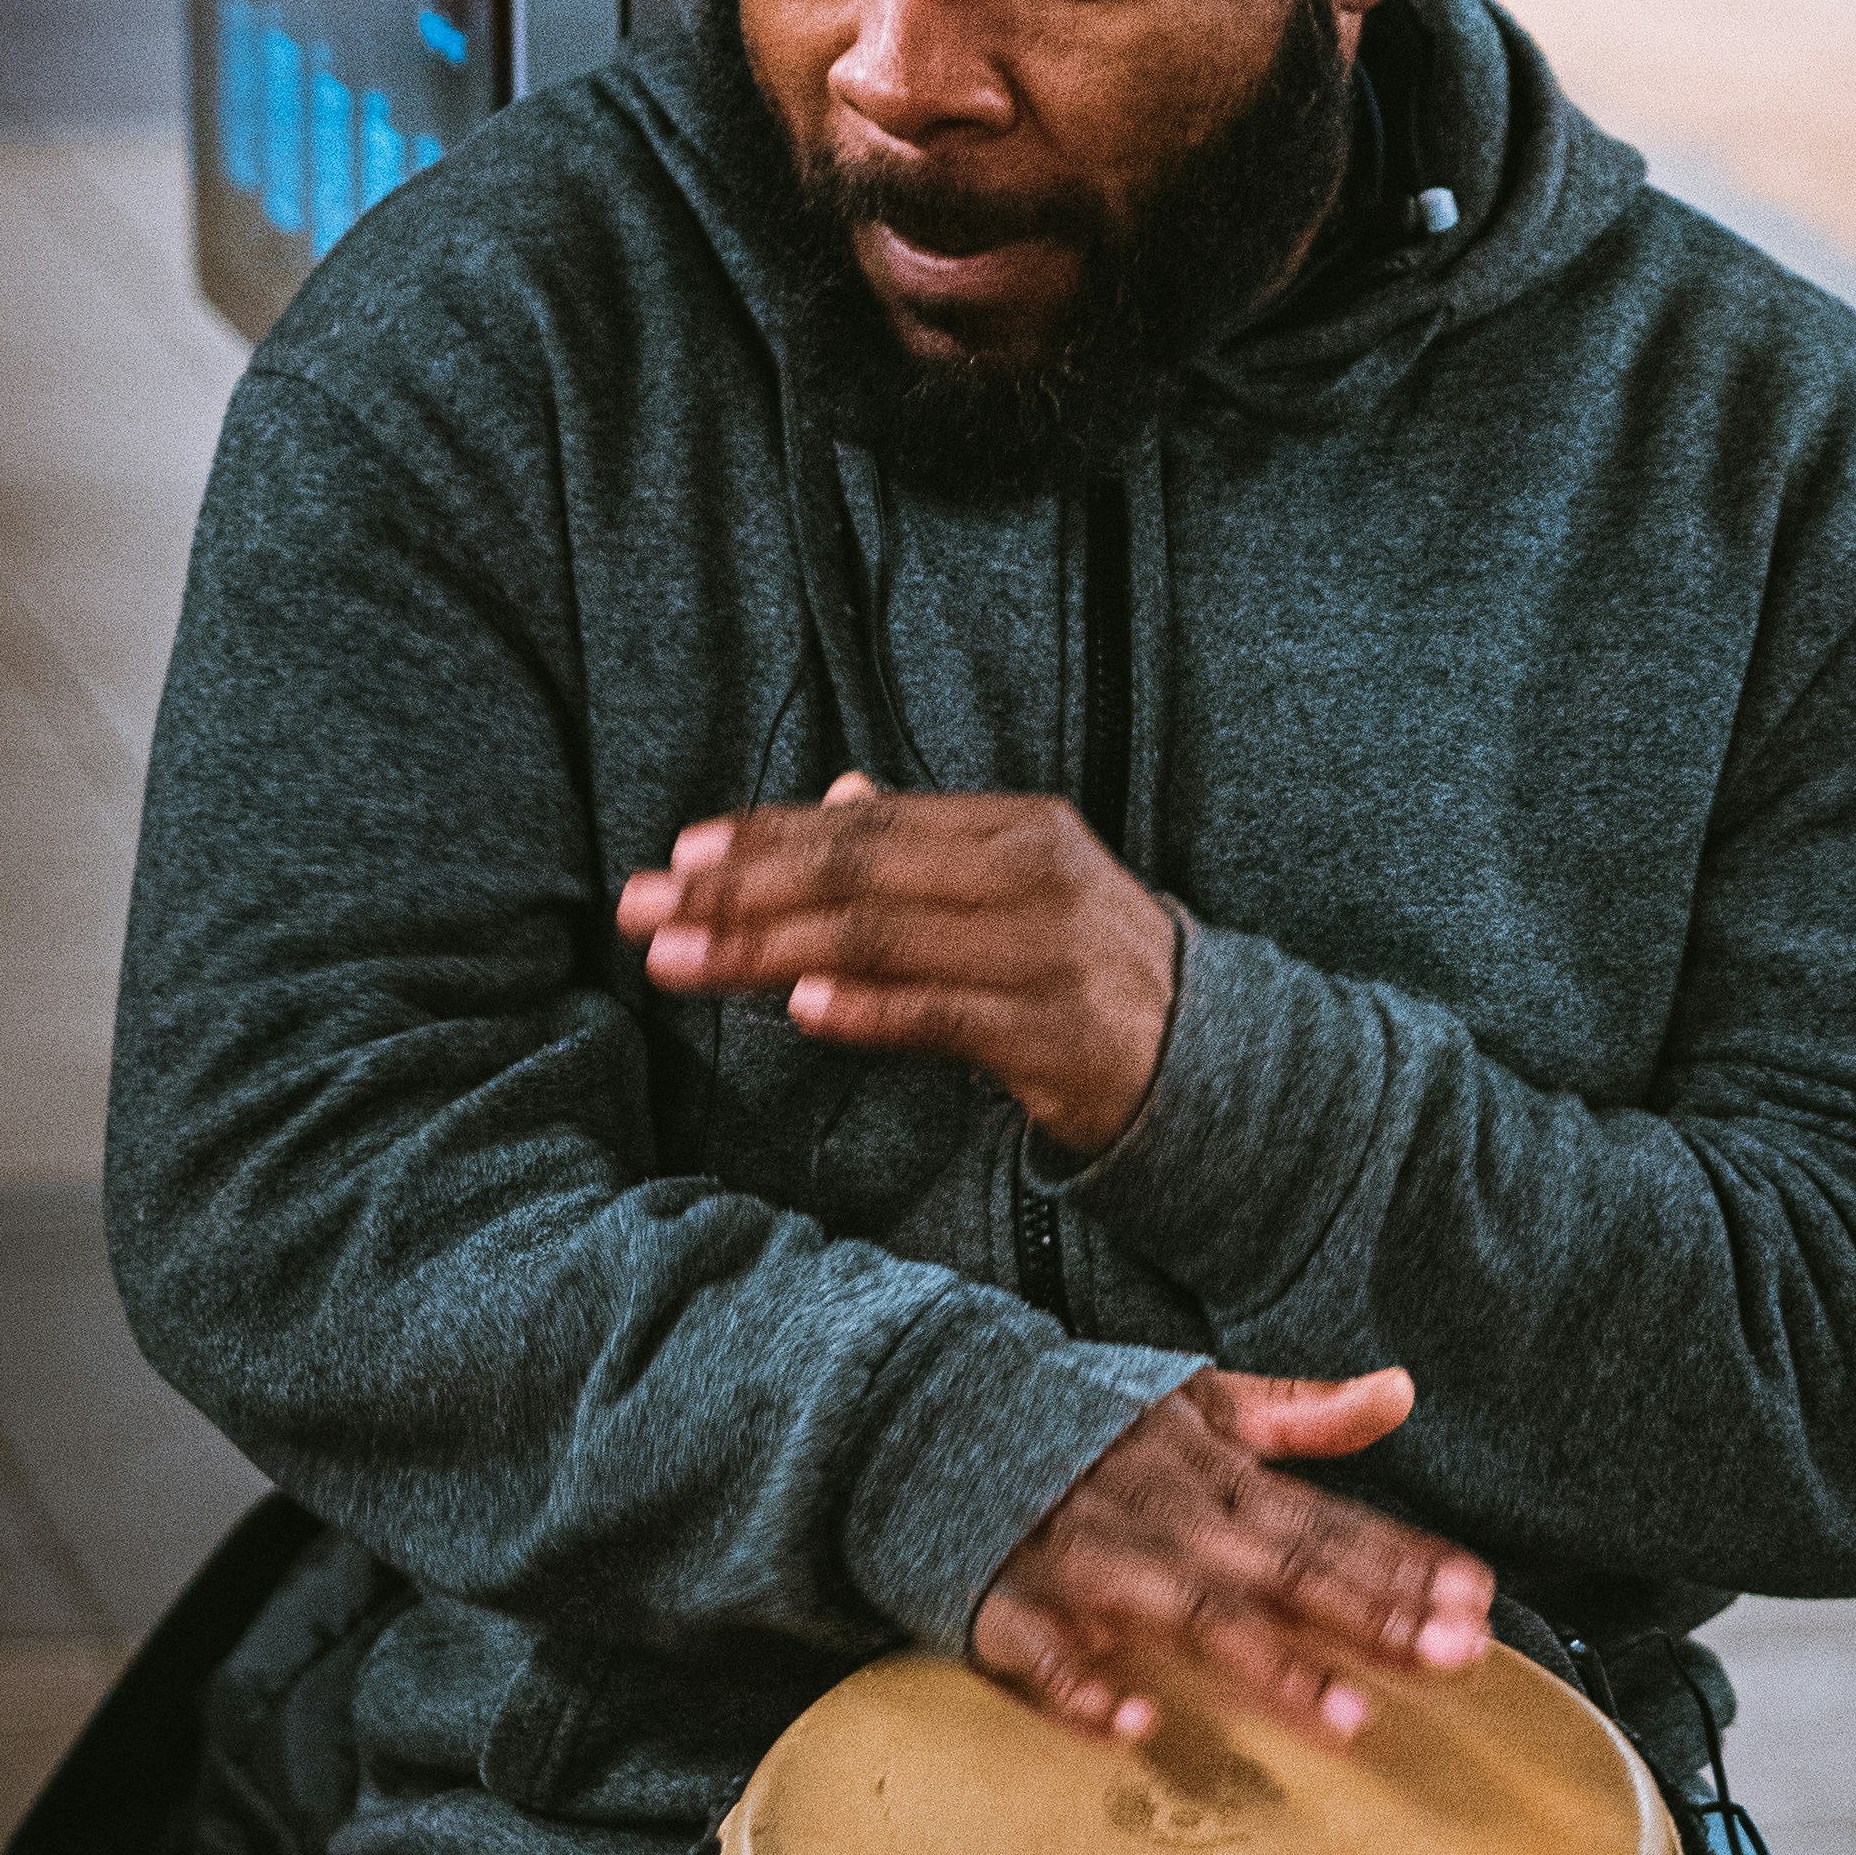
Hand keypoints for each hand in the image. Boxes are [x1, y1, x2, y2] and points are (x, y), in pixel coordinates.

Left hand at [618, 776, 1179, 1159]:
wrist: (1208, 1059)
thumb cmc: (1086, 966)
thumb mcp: (1017, 884)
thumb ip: (924, 844)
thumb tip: (837, 795)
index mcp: (1014, 826)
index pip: (867, 823)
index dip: (766, 835)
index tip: (679, 854)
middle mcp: (1030, 875)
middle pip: (858, 873)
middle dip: (739, 890)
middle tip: (648, 908)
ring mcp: (1043, 953)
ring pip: (882, 940)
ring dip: (766, 950)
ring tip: (682, 960)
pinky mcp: (1053, 1034)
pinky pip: (942, 1017)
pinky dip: (867, 1010)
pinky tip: (797, 1008)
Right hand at [970, 1364, 1494, 1747]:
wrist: (935, 1418)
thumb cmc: (1085, 1423)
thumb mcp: (1198, 1400)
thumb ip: (1300, 1410)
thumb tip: (1401, 1391)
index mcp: (1216, 1477)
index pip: (1328, 1523)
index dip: (1405, 1561)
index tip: (1479, 1598)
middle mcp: (1169, 1522)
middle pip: (1285, 1575)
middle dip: (1372, 1616)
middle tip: (1458, 1657)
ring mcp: (1094, 1567)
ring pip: (1193, 1619)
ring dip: (1271, 1669)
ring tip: (1351, 1722)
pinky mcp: (1016, 1610)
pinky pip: (1049, 1658)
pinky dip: (1087, 1691)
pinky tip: (1138, 1726)